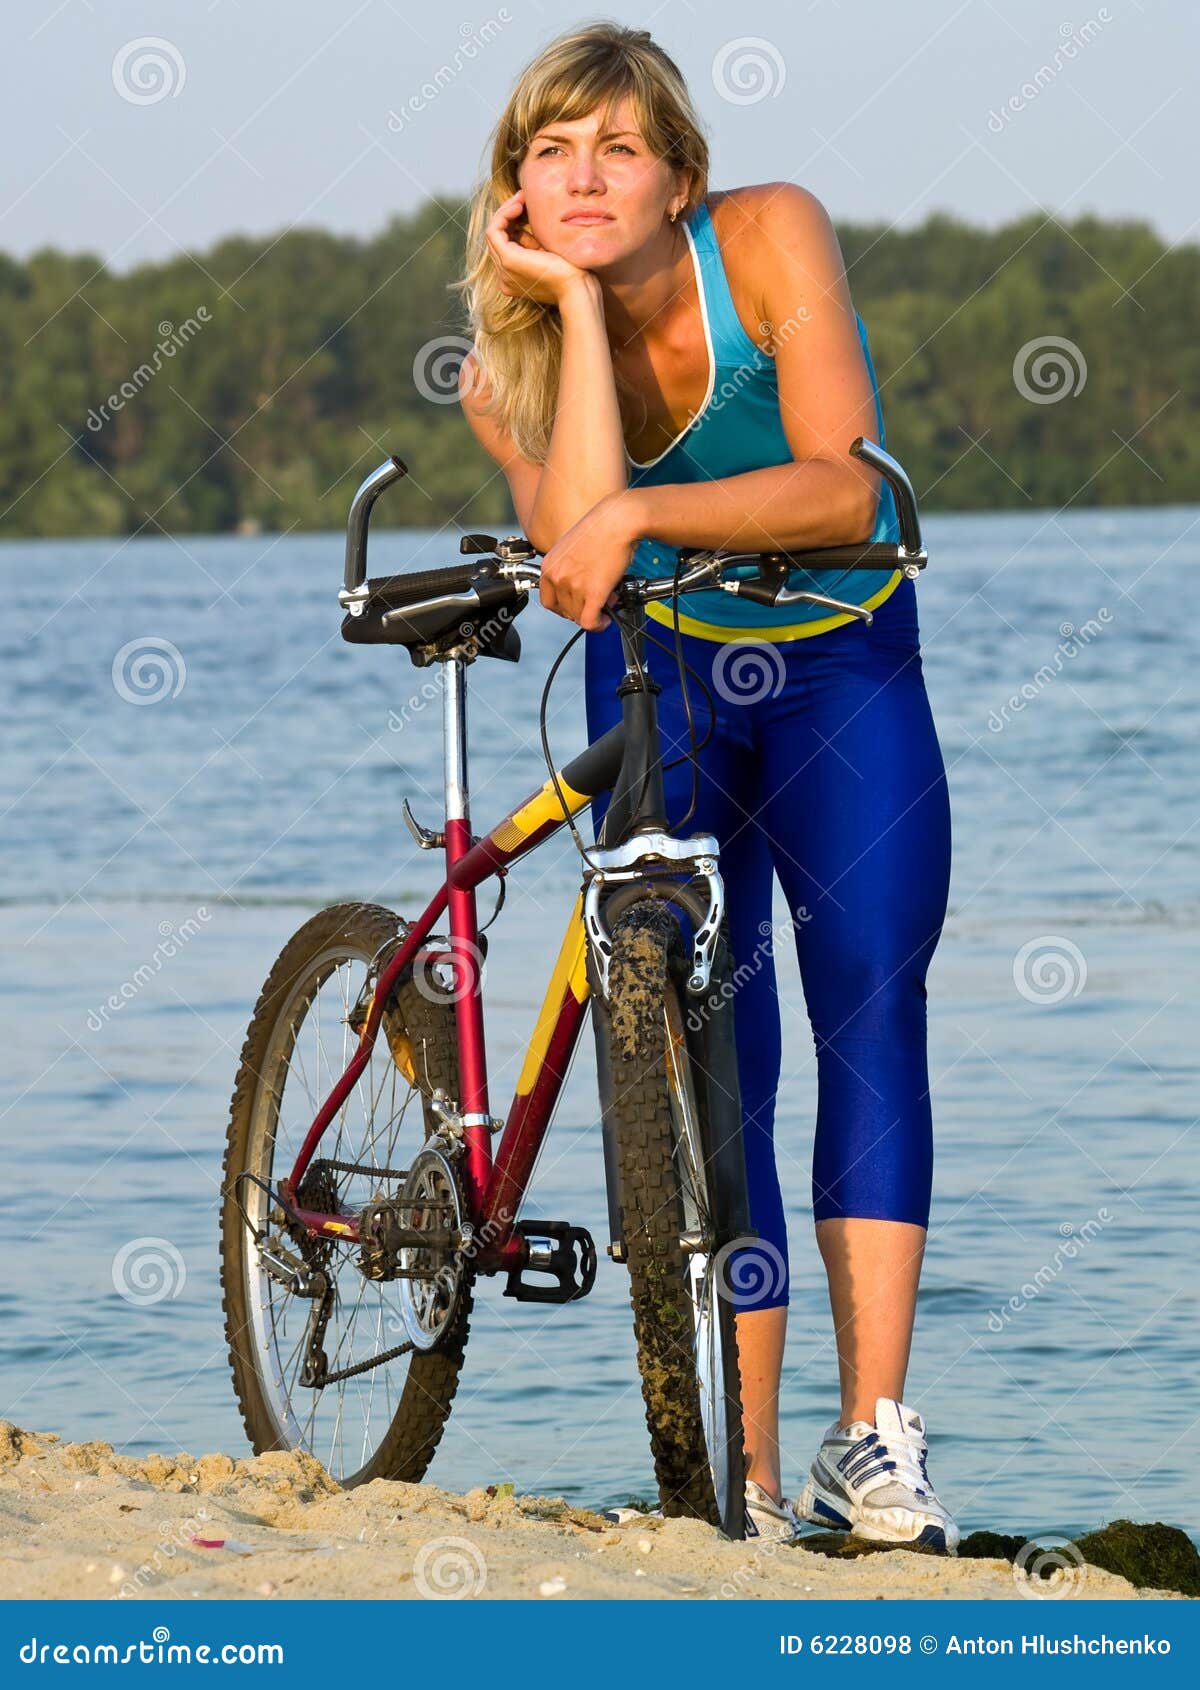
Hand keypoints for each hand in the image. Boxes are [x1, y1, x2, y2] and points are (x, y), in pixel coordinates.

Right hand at [484, 190, 592, 306]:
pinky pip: (494, 231)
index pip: (507, 243)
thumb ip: (535, 241)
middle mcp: (506, 277)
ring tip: (523, 198)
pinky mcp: (508, 260)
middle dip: (509, 213)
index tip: (528, 205)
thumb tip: (527, 217)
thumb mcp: (549, 253)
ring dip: (506, 211)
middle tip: (524, 197)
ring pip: (494, 232)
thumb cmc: (573, 272)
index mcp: (515, 277)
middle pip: (498, 237)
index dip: (514, 221)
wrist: (578, 289)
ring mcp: (505, 271)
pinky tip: (519, 204)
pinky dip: (504, 214)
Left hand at [539, 493, 640, 631]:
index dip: (564, 608)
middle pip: (564, 611)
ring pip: (578, 617)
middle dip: (582, 610)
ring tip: (607, 601)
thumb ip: (569, 570)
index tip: (576, 606)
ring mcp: (574, 585)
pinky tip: (605, 620)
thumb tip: (580, 588)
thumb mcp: (572, 549)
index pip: (548, 601)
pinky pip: (589, 621)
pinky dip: (598, 625)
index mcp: (549, 565)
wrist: (618, 520)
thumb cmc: (602, 528)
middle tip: (598, 601)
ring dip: (594, 615)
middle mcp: (557, 576)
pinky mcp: (593, 592)